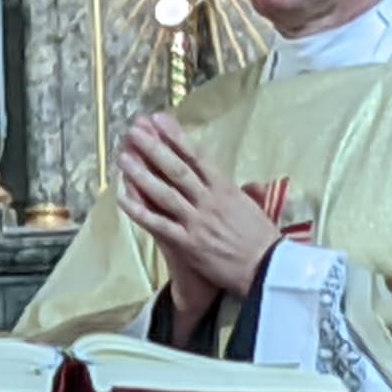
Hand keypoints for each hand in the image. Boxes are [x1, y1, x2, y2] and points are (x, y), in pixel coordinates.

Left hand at [115, 114, 300, 310]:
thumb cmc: (264, 241)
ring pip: (165, 193)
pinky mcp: (188, 243)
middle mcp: (209, 201)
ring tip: (124, 157)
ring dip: (142, 175)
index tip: (160, 120)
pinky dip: (139, 211)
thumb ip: (247, 194)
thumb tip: (252, 184)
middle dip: (154, 148)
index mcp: (226, 189)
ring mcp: (197, 221)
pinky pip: (158, 224)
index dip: (177, 137)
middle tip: (134, 131)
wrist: (268, 270)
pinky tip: (123, 198)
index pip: (198, 157)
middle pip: (177, 169)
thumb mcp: (257, 209)